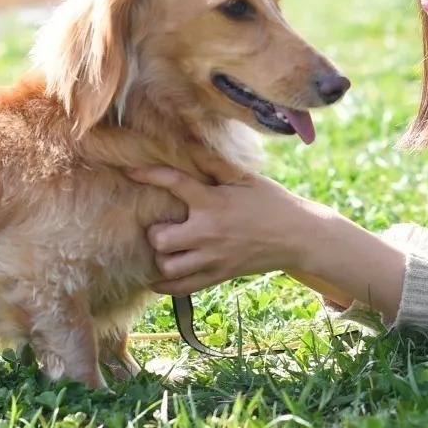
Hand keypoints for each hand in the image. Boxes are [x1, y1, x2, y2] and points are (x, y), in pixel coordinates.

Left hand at [126, 167, 311, 293]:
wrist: (297, 236)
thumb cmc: (271, 202)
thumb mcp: (244, 177)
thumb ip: (213, 162)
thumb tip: (188, 140)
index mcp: (212, 201)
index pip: (171, 183)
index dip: (146, 175)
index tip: (129, 172)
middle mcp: (207, 232)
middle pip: (159, 238)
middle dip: (155, 232)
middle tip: (164, 225)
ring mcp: (212, 257)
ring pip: (167, 265)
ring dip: (161, 256)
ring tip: (167, 248)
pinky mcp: (218, 276)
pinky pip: (181, 287)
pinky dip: (164, 285)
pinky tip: (159, 277)